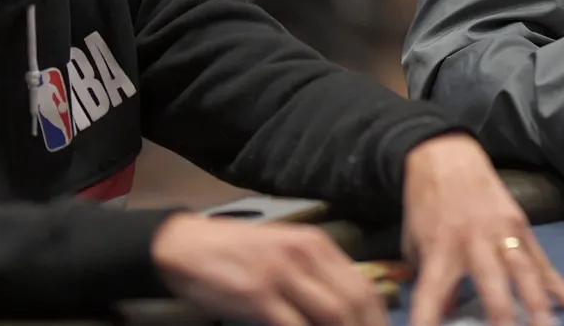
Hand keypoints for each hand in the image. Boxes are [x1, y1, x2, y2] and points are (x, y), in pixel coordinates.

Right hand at [153, 214, 384, 325]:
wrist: (185, 244)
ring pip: (332, 316)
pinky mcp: (257, 295)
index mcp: (317, 246)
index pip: (363, 288)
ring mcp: (282, 275)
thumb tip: (343, 312)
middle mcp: (306, 256)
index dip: (378, 321)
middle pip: (355, 303)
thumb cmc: (237, 254)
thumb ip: (313, 277)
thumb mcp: (284, 253)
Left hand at [401, 133, 563, 325]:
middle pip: (492, 286)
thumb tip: (448, 313)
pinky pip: (542, 261)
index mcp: (439, 249)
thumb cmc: (425, 203)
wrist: (445, 155)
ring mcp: (502, 233)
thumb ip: (430, 279)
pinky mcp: (520, 226)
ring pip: (525, 274)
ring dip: (539, 305)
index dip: (428, 321)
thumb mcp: (416, 242)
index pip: (431, 295)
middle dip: (503, 318)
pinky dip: (559, 285)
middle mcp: (474, 243)